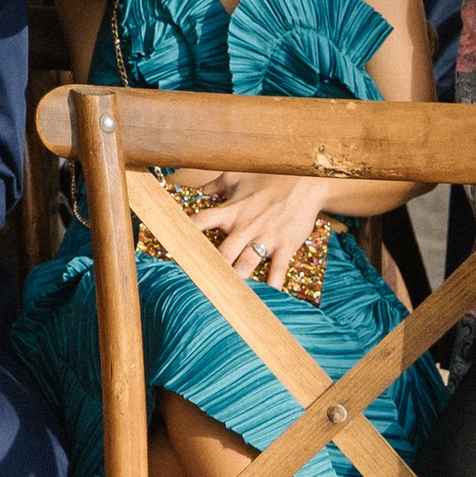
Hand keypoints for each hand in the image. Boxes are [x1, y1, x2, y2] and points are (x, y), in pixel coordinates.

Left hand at [191, 171, 331, 289]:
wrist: (306, 182)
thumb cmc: (269, 178)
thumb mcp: (238, 176)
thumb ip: (216, 184)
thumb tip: (199, 190)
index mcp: (231, 210)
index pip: (201, 222)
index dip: (184, 234)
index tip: (170, 247)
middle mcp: (245, 226)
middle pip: (222, 252)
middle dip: (209, 269)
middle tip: (196, 284)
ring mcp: (266, 237)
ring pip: (246, 264)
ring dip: (235, 281)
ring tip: (223, 299)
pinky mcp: (285, 246)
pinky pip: (277, 270)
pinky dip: (272, 286)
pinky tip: (266, 300)